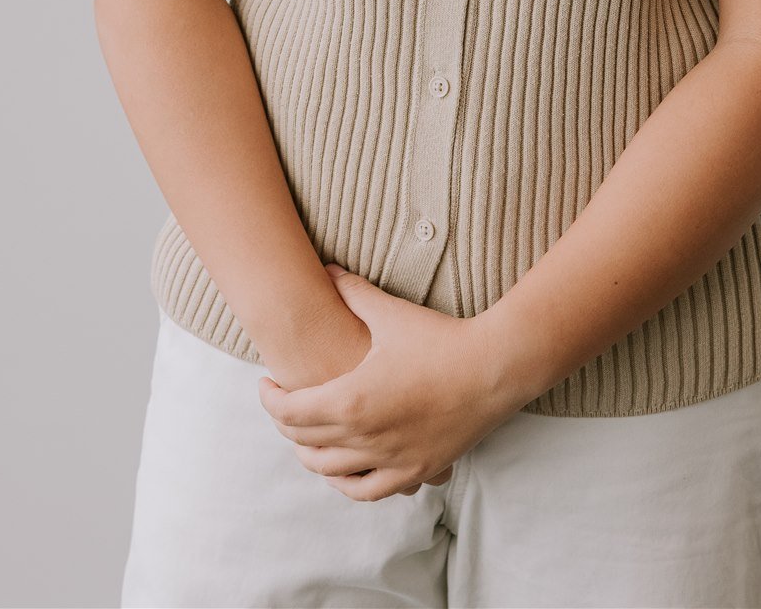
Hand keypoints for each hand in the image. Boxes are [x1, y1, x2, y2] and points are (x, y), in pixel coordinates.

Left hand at [257, 262, 510, 500]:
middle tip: (285, 403)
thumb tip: (325, 270)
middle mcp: (364, 438)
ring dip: (310, 454)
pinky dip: (346, 482)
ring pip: (330, 471)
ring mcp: (390, 460)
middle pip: (304, 442)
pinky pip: (367, 490)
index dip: (270, 400)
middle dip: (286, 423)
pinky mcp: (414, 471)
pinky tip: (342, 468)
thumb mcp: (390, 313)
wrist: (493, 369)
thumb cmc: (440, 339)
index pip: (289, 413)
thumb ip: (352, 292)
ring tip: (307, 434)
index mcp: (351, 400)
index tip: (267, 384)